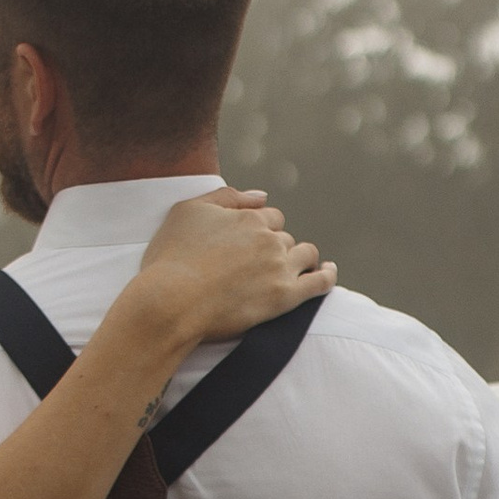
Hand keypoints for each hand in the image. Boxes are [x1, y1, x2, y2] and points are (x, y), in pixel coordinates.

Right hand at [121, 189, 335, 351]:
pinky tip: (328, 272)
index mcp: (248, 218)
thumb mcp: (188, 211)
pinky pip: (320, 282)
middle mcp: (268, 239)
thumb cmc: (171, 258)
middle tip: (256, 265)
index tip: (249, 244)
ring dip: (301, 258)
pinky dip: (327, 275)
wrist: (170, 302)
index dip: (260, 229)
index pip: (268, 216)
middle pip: (284, 237)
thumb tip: (262, 196)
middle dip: (275, 246)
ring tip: (294, 267)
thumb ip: (227, 197)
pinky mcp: (285, 297)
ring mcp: (279, 268)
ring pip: (305, 255)